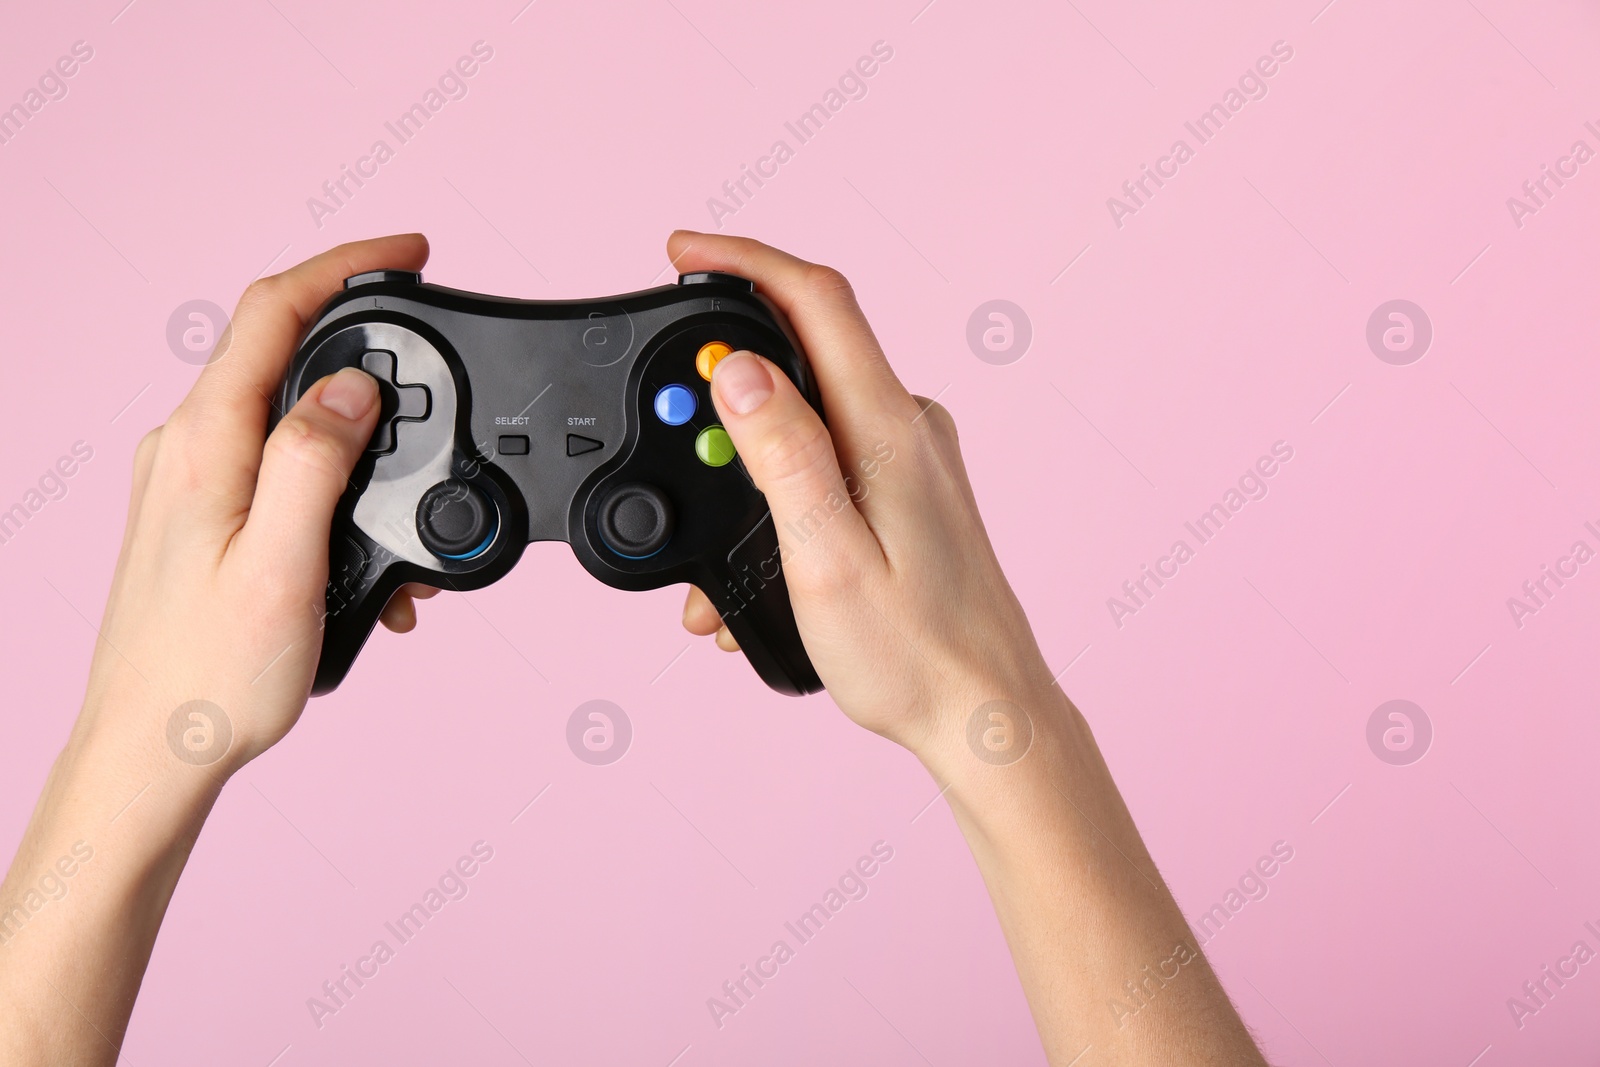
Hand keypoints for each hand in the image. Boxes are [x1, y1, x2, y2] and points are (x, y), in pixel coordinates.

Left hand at [81, 234, 436, 770]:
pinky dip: (336, 488)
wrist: (150, 754)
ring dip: (360, 441)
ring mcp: (189, 481)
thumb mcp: (282, 564)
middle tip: (434, 366)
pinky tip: (368, 557)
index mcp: (203, 444)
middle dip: (367, 350)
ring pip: (289, 417)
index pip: (273, 310)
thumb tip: (356, 385)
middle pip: (283, 352)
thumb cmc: (210, 676)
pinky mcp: (199, 517)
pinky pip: (278, 468)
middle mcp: (186, 448)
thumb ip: (316, 460)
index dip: (345, 265)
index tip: (411, 251)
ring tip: (409, 512)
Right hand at [673, 231, 1055, 752]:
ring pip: (811, 410)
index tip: (682, 251)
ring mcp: (914, 455)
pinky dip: (780, 483)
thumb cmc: (914, 655)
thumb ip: (784, 457)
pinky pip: (830, 453)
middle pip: (808, 345)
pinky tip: (758, 555)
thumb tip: (741, 371)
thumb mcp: (827, 559)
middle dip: (727, 371)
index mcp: (891, 430)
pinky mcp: (911, 487)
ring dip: (747, 451)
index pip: (817, 301)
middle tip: (673, 422)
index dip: (744, 260)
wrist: (982, 713)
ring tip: (714, 547)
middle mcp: (911, 427)